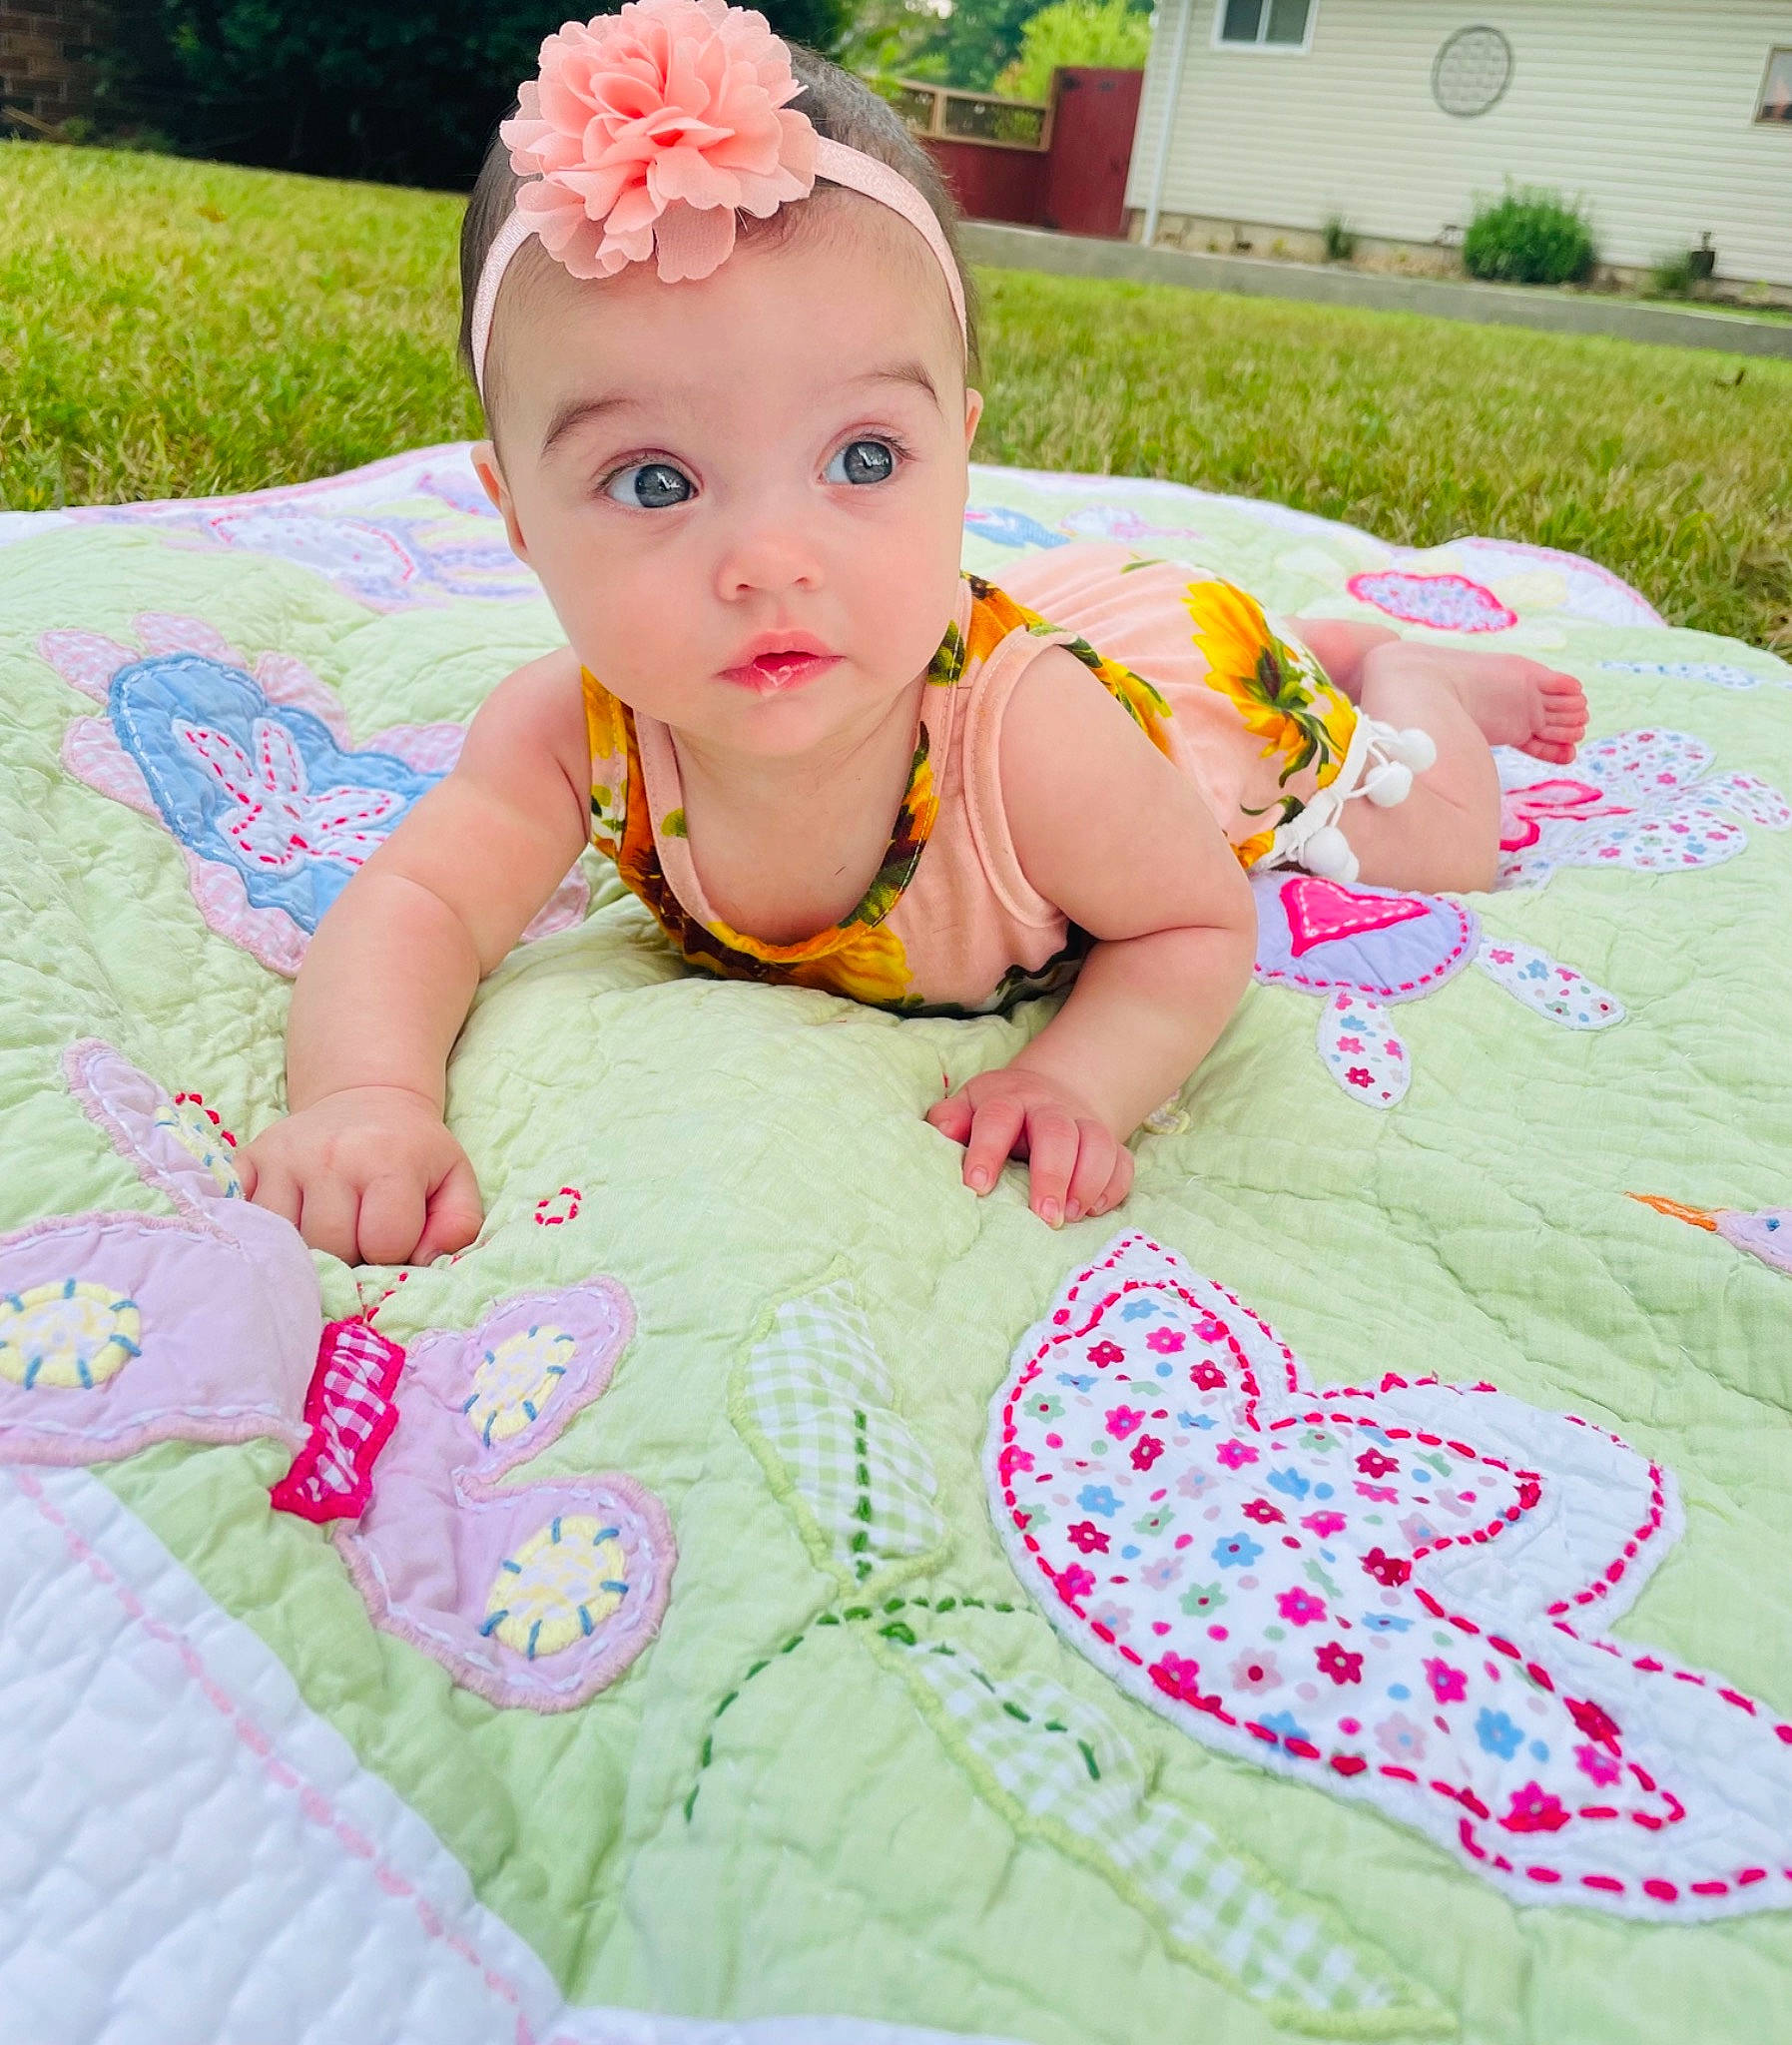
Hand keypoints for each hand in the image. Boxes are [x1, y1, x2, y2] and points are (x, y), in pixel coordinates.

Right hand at [239, 1085, 483, 1266]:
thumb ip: (457, 1225)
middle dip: (350, 1256)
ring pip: (285, 1241)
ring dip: (307, 1249)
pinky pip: (242, 1218)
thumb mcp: (454, 1178)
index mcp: (387, 1159)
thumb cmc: (413, 1150)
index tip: (394, 1236)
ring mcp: (283, 1157)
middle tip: (360, 1235)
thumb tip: (426, 1263)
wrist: (366, 1098)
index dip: (393, 1253)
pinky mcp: (248, 1160)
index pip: (384, 1243)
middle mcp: (330, 1156)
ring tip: (329, 1229)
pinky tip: (288, 1223)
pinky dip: (262, 1232)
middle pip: (331, 1248)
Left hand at [925, 1064, 1133, 1227]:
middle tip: (1044, 1216)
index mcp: (1008, 1098)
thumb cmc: (998, 1114)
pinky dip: (1113, 1187)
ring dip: (1087, 1181)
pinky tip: (1094, 1211)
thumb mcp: (969, 1107)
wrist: (1048, 1093)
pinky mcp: (1110, 1144)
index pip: (998, 1117)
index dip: (988, 1149)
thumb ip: (951, 1120)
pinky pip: (1123, 1162)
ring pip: (1098, 1143)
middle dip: (1052, 1174)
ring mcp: (1083, 1124)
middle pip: (1057, 1132)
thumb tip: (939, 1132)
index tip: (978, 1186)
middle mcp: (1049, 1108)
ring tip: (1070, 1217)